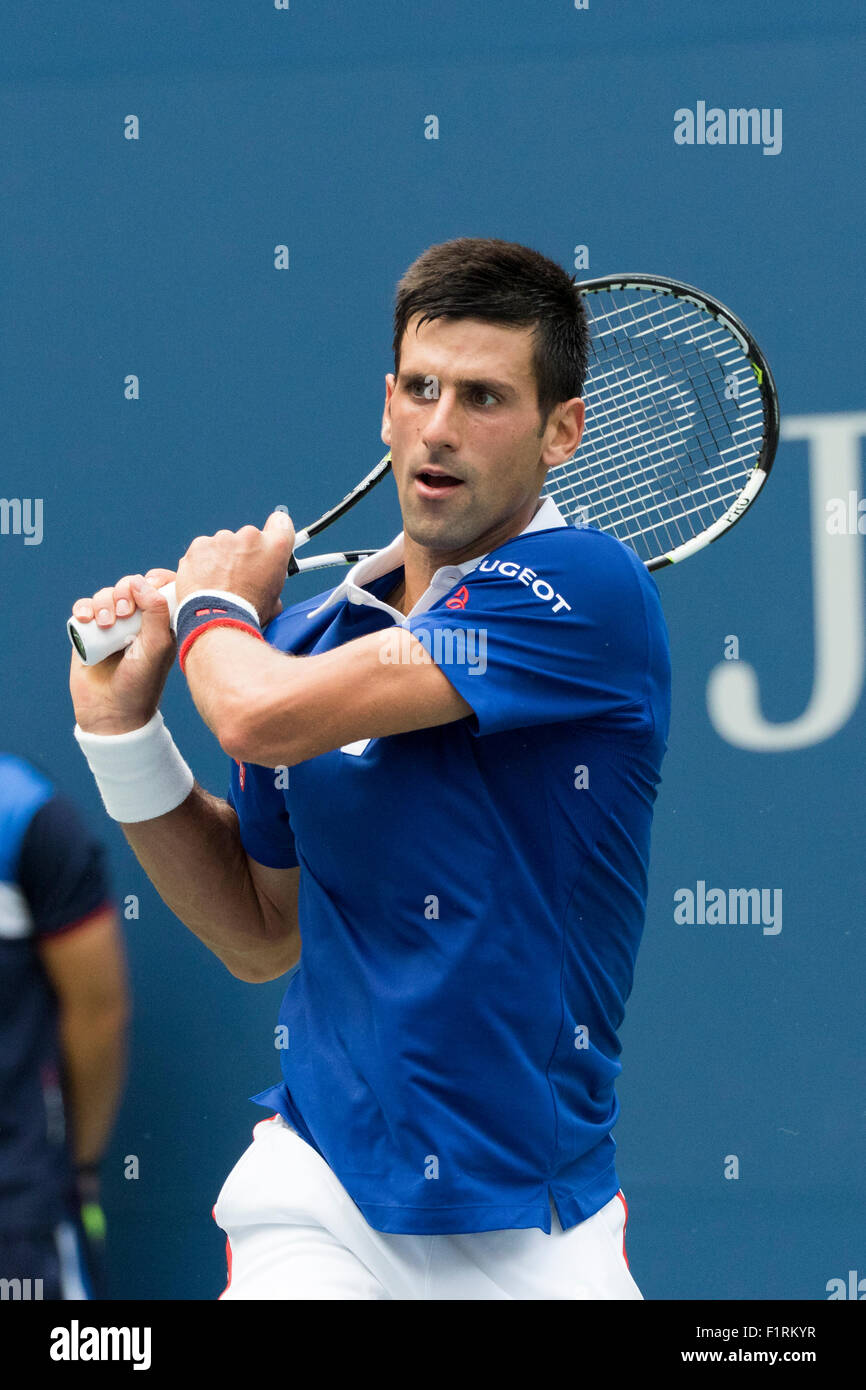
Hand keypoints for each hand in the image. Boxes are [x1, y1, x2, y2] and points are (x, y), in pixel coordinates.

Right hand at [69, 568, 176, 734]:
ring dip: (103, 603)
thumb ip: (156, 611)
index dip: (153, 580)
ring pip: (104, 595)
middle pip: (128, 586)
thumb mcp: (157, 647)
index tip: (150, 584)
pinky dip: (83, 608)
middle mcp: (136, 622)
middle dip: (124, 592)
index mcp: (160, 624)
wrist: (111, 714)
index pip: (158, 588)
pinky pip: (84, 608)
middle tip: (123, 612)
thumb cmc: (141, 683)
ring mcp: (112, 627)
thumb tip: (140, 581)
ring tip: (105, 624)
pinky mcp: (89, 634)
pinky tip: (85, 619)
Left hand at [174, 512, 294, 625]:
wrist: (218, 622)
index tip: (269, 539)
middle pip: (248, 538)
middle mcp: (250, 537)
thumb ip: (272, 579)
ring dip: (222, 559)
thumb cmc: (248, 613)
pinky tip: (205, 583)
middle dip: (244, 554)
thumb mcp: (274, 599)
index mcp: (275, 547)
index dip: (275, 530)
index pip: (281, 522)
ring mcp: (222, 539)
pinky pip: (202, 551)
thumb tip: (266, 583)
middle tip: (240, 577)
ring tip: (219, 584)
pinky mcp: (199, 546)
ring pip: (223, 545)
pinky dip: (202, 564)